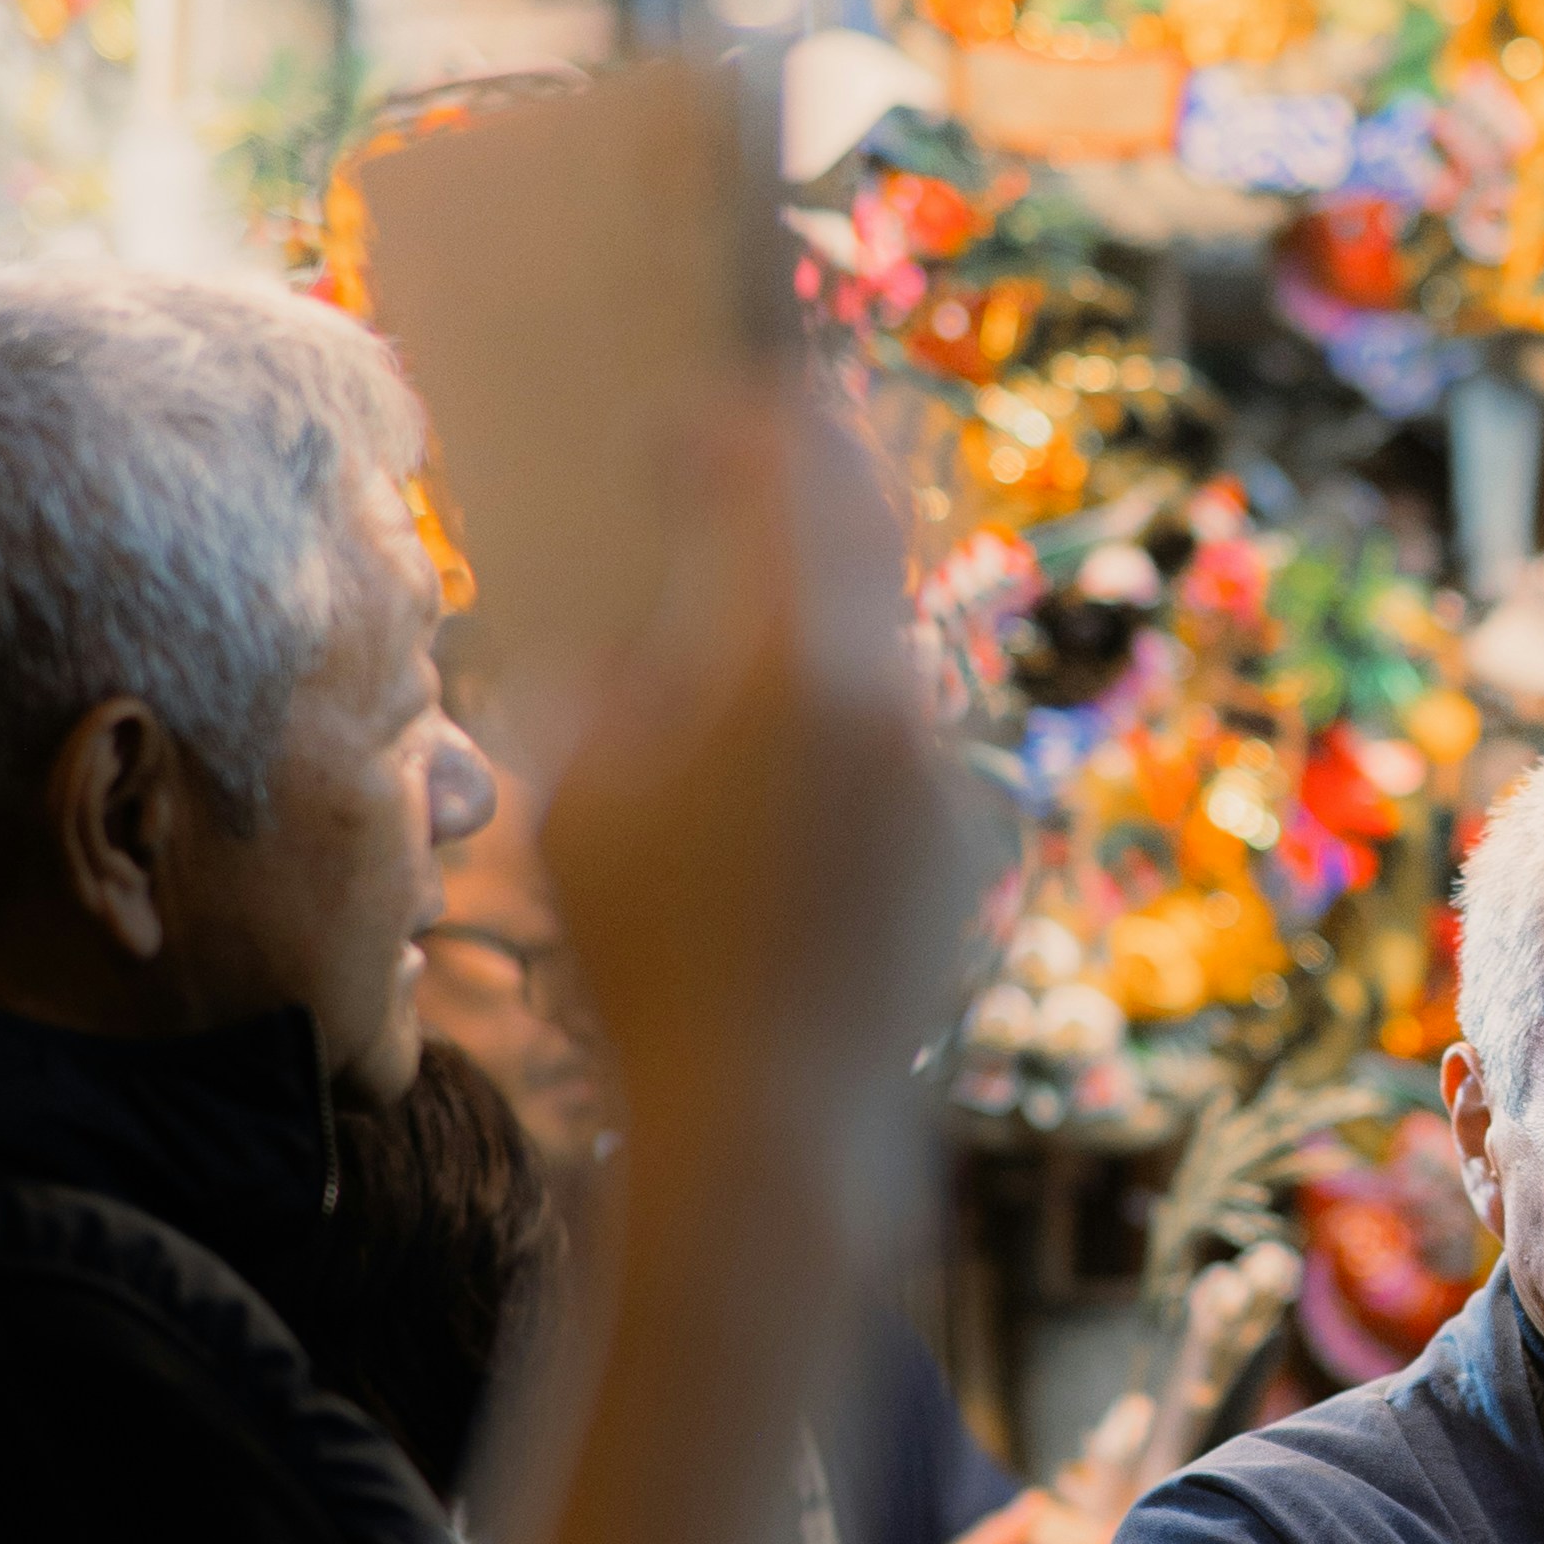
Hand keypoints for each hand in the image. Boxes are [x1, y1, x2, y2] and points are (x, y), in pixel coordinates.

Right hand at [536, 398, 960, 1189]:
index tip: (691, 426)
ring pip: (884, 638)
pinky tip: (779, 758)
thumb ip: (606, 683)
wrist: (773, 1117)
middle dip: (805, 479)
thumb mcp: (577, 801)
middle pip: (866, 529)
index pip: (787, 478)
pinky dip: (844, 708)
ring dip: (818, 610)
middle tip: (752, 451)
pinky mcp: (965, 830)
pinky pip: (900, 732)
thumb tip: (638, 636)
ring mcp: (944, 765)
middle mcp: (893, 696)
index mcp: (793, 664)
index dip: (736, 428)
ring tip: (740, 631)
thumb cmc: (646, 960)